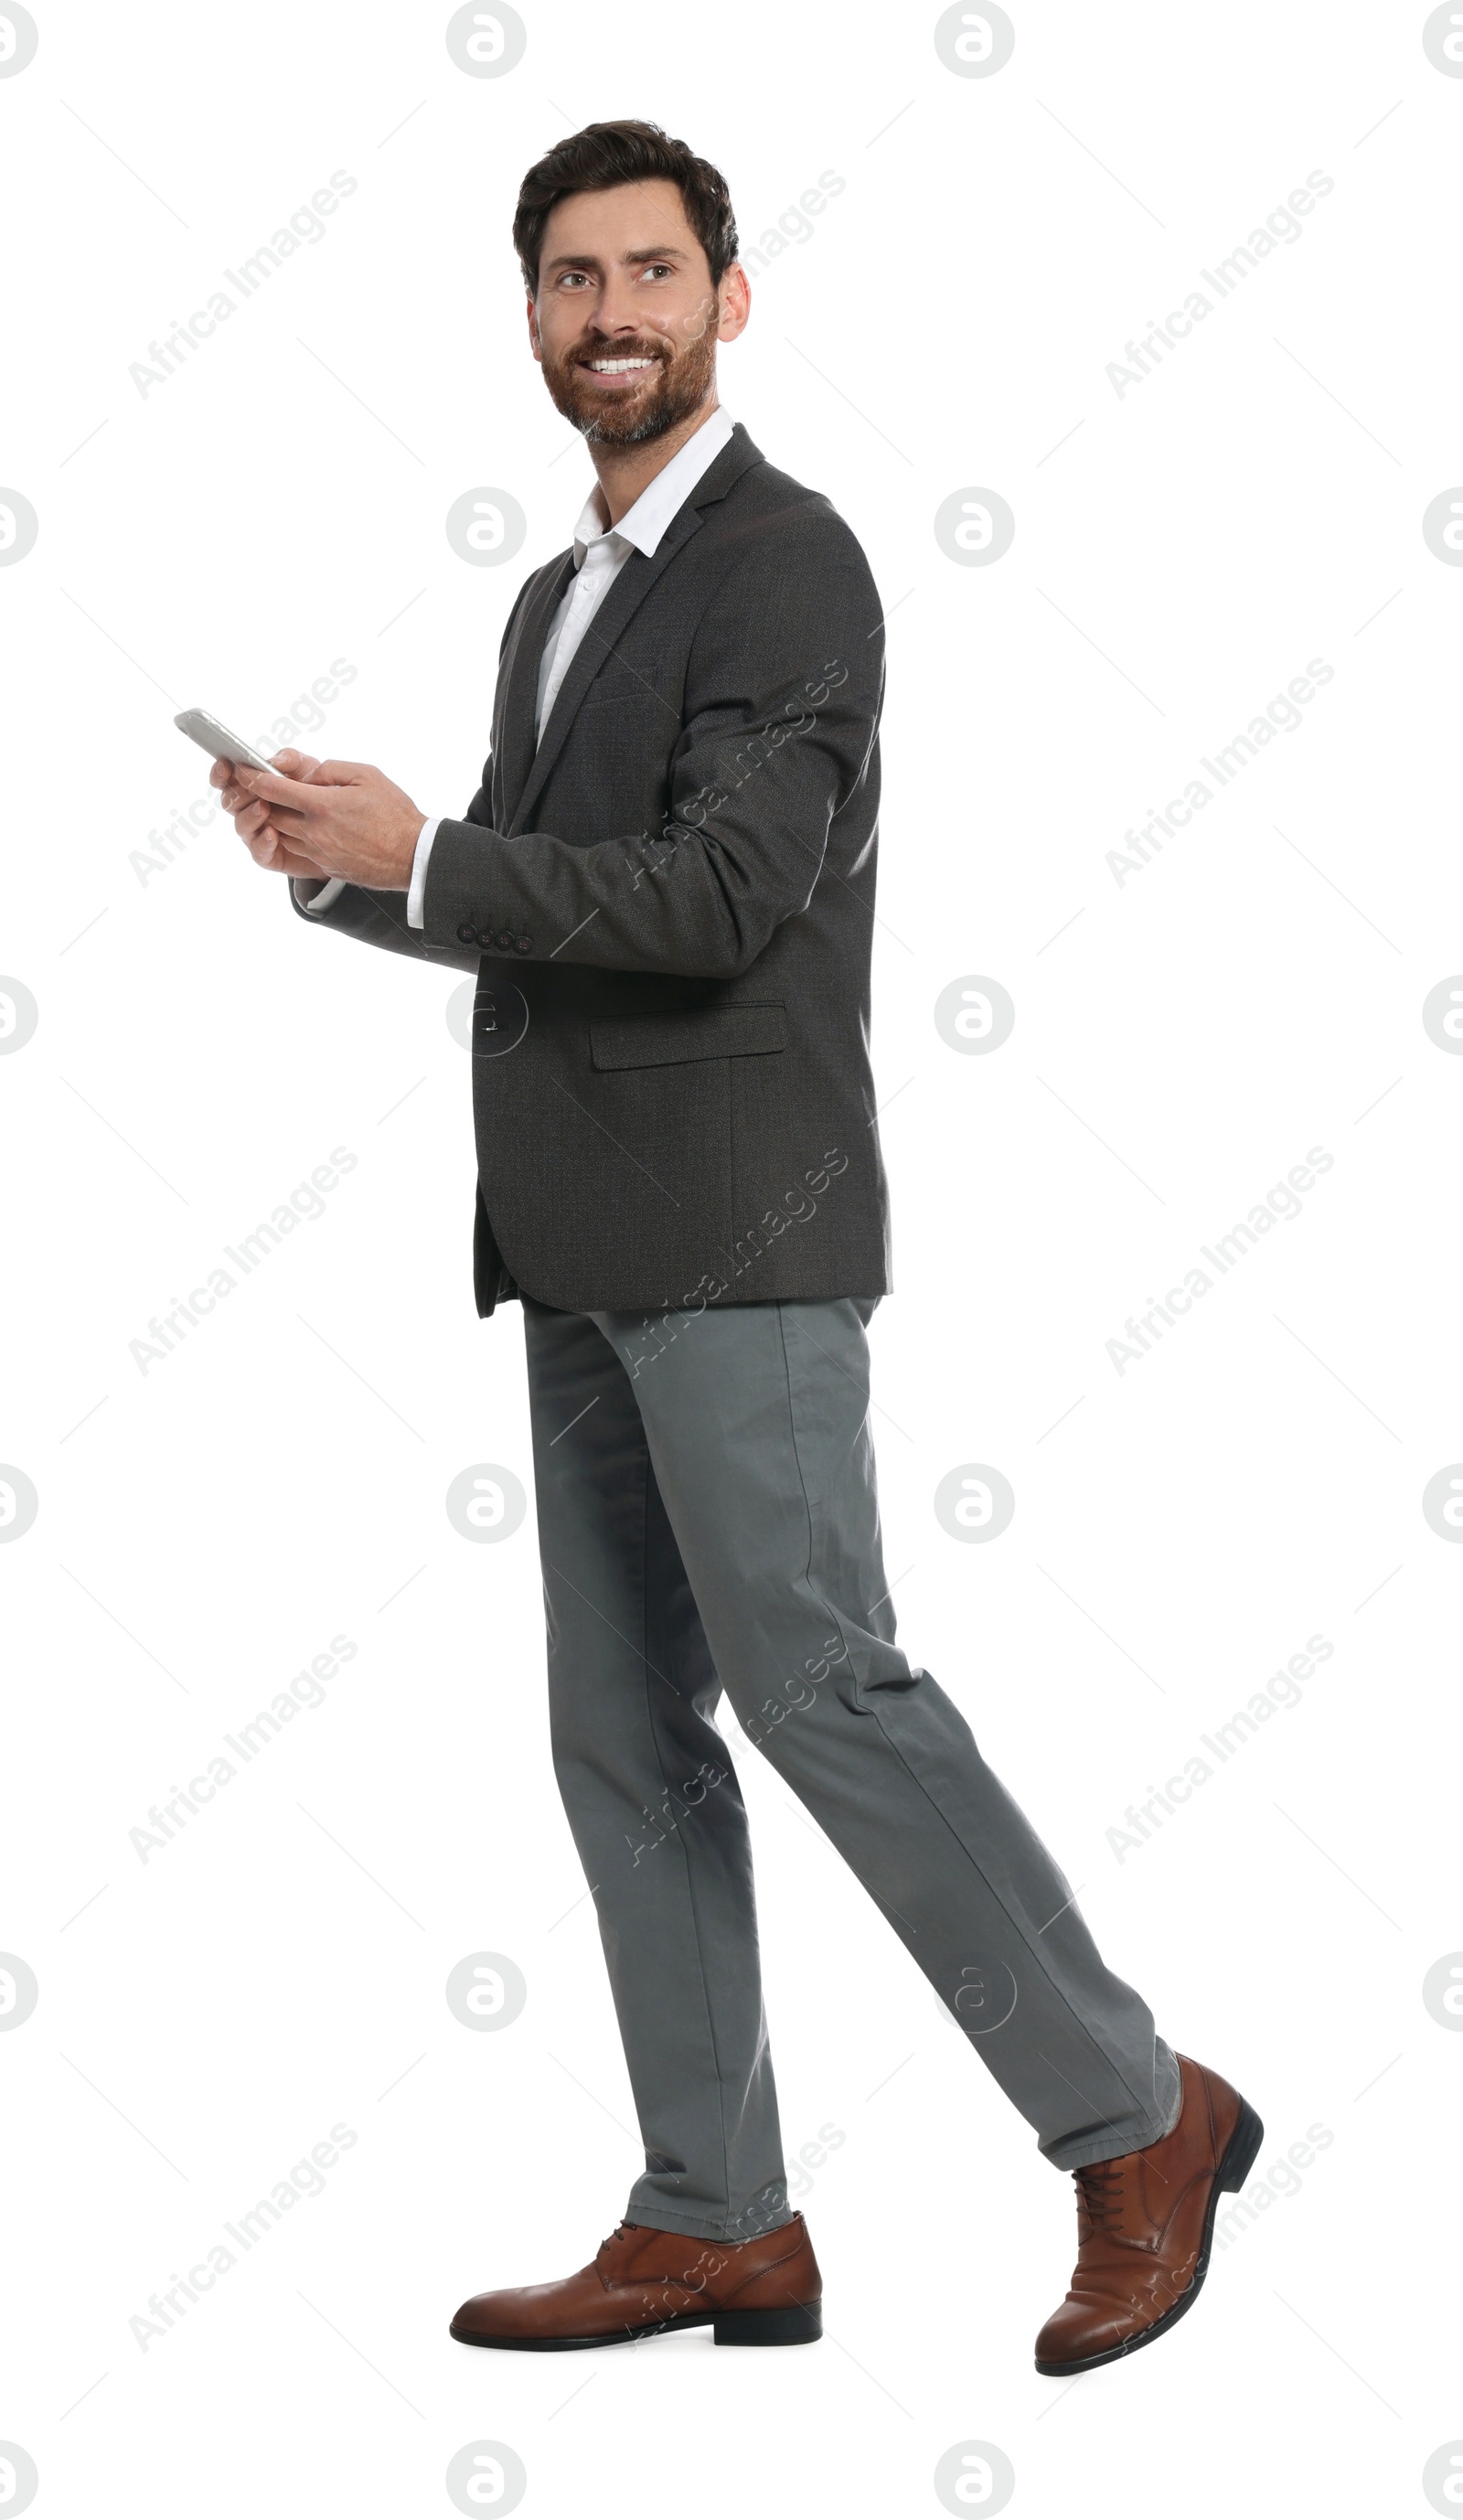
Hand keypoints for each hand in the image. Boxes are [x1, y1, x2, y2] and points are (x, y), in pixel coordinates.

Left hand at [211, 749, 425, 890]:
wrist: (412, 856)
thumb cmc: (394, 813)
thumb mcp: (366, 775)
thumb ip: (329, 769)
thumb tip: (305, 775)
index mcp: (322, 805)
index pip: (272, 789)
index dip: (252, 777)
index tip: (243, 770)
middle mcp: (313, 831)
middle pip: (269, 814)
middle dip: (260, 799)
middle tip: (260, 788)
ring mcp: (317, 852)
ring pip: (280, 834)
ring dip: (276, 820)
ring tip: (284, 806)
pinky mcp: (324, 866)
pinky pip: (297, 850)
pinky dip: (293, 836)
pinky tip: (306, 827)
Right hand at [212, 747, 328, 879]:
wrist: (335, 827)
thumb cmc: (316, 793)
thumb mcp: (306, 770)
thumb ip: (289, 760)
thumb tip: (272, 761)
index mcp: (251, 787)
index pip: (227, 780)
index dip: (221, 774)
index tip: (225, 766)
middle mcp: (248, 810)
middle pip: (229, 802)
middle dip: (237, 794)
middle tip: (251, 788)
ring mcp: (256, 833)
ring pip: (241, 825)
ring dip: (250, 816)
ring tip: (264, 808)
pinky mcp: (268, 855)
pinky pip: (259, 851)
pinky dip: (263, 842)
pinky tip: (272, 833)